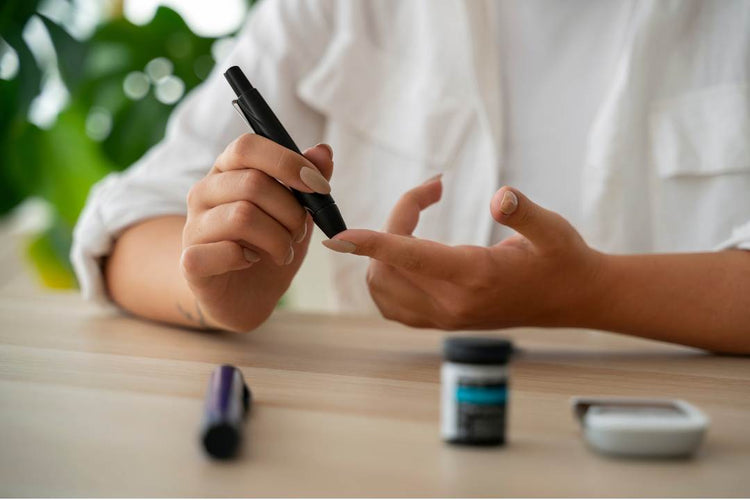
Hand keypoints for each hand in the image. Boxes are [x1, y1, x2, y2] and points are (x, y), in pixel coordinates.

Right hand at [181, 135, 333, 330]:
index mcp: (228, 171)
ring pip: (242, 216)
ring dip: (278, 239)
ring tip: (283, 252)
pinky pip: (224, 251)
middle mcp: (204, 192)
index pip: (248, 146)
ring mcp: (193, 226)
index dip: (287, 162)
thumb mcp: (296, 211)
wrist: (244, 296)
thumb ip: (308, 180)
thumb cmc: (268, 246)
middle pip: (252, 183)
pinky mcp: (190, 261)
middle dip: (291, 212)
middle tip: (299, 232)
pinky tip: (251, 262)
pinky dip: (248, 259)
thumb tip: (323, 151)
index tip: (319, 186)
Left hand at [322, 176, 604, 329]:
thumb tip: (499, 196)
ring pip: (382, 288)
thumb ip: (523, 213)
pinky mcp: (440, 322)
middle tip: (429, 195)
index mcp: (475, 277)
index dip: (373, 243)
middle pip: (387, 266)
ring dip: (383, 252)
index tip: (340, 235)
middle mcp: (452, 304)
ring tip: (418, 221)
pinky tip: (408, 252)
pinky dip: (385, 275)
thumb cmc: (562, 259)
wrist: (574, 300)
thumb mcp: (553, 229)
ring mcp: (443, 318)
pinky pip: (391, 305)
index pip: (411, 258)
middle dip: (391, 225)